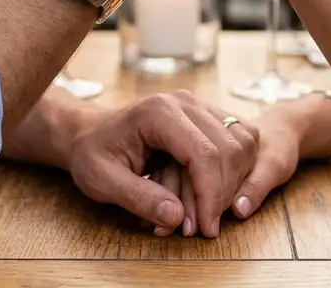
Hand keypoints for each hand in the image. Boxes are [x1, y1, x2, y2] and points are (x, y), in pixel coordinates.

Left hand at [67, 90, 257, 237]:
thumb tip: (176, 218)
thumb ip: (138, 198)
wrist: (90, 132)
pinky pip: (237, 141)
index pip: (203, 153)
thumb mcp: (103, 181)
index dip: (211, 194)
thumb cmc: (93, 154)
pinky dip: (232, 171)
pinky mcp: (205, 115)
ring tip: (201, 211)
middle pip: (228, 149)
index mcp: (159, 112)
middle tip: (201, 227)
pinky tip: (209, 193)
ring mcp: (198, 106)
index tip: (206, 229)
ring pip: (240, 143)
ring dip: (230, 182)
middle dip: (221, 193)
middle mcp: (185, 102)